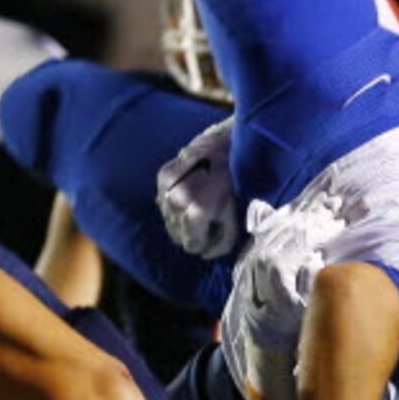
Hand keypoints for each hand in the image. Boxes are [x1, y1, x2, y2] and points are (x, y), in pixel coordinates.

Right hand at [156, 117, 240, 259]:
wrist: (226, 144)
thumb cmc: (236, 181)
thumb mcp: (235, 214)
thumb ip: (223, 241)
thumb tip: (206, 255)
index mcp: (195, 211)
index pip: (191, 246)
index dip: (204, 244)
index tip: (213, 234)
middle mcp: (175, 201)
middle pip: (177, 236)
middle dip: (193, 234)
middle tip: (208, 222)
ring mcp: (165, 188)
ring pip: (168, 221)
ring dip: (182, 221)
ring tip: (199, 208)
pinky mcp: (161, 176)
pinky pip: (163, 203)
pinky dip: (174, 206)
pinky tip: (189, 196)